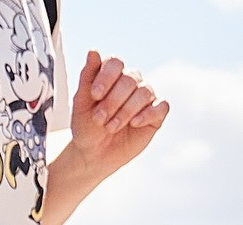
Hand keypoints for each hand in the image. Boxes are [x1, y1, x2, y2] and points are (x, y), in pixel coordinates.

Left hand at [63, 52, 167, 181]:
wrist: (93, 154)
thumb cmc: (86, 126)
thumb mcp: (81, 103)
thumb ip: (87, 77)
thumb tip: (93, 51)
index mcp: (112, 75)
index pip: (115, 63)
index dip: (106, 76)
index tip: (95, 95)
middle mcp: (131, 82)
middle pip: (130, 79)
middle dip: (113, 100)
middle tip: (99, 119)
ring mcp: (145, 98)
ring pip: (145, 92)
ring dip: (126, 111)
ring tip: (110, 127)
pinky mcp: (156, 115)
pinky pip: (161, 106)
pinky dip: (147, 114)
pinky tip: (134, 123)